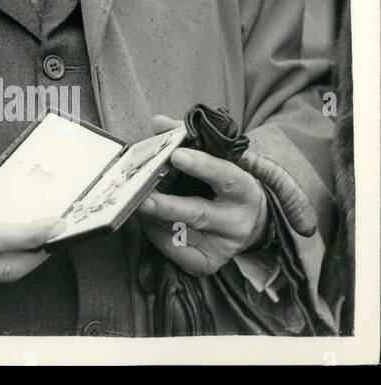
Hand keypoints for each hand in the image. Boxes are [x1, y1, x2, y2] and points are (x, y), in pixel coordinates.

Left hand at [136, 114, 268, 277]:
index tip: (177, 155)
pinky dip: (157, 237)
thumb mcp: (214, 158)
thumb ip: (185, 138)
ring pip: (183, 235)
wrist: (248, 219)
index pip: (225, 176)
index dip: (202, 166)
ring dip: (154, 221)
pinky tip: (148, 223)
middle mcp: (237, 220)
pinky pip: (177, 253)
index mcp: (243, 188)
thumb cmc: (222, 182)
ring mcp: (224, 245)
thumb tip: (158, 122)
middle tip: (143, 198)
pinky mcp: (210, 262)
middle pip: (200, 213)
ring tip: (136, 205)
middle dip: (168, 206)